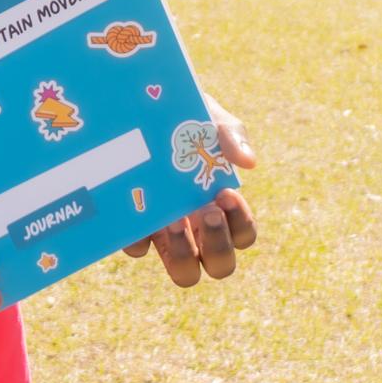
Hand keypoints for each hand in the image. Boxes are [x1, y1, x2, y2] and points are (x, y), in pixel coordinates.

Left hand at [124, 96, 258, 285]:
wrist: (136, 109)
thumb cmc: (181, 120)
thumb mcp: (208, 119)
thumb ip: (230, 134)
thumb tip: (248, 161)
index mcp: (220, 206)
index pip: (243, 235)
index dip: (240, 223)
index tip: (226, 193)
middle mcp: (196, 227)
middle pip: (221, 265)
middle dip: (218, 244)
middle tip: (207, 210)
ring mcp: (164, 232)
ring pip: (185, 272)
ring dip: (183, 253)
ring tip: (173, 221)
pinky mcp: (133, 228)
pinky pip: (138, 249)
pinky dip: (139, 237)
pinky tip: (136, 211)